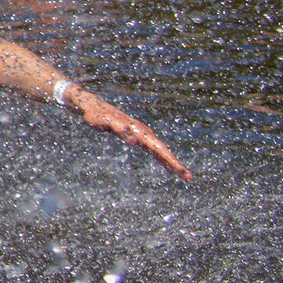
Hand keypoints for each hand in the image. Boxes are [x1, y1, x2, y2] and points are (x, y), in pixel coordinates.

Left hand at [65, 86, 189, 178]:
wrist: (94, 106)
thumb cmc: (97, 114)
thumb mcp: (104, 122)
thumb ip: (118, 128)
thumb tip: (133, 140)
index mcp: (138, 130)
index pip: (158, 148)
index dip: (170, 160)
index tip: (181, 171)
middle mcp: (143, 132)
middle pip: (162, 150)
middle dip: (175, 164)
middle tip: (188, 177)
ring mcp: (142, 134)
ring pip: (160, 150)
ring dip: (171, 162)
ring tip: (184, 175)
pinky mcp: (138, 136)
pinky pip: (153, 149)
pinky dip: (163, 158)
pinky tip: (169, 167)